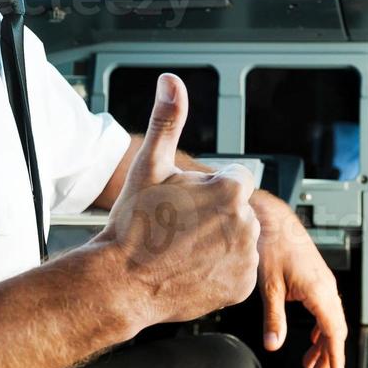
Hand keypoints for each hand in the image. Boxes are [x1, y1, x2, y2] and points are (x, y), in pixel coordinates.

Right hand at [97, 74, 259, 326]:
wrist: (120, 283)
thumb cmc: (133, 225)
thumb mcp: (149, 165)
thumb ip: (168, 120)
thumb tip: (171, 81)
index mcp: (230, 190)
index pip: (235, 178)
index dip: (208, 188)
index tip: (184, 202)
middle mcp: (247, 223)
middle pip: (237, 208)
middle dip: (214, 214)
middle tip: (178, 227)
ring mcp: (246, 258)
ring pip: (238, 238)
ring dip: (218, 241)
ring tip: (182, 249)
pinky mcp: (242, 286)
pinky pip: (238, 270)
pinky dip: (220, 270)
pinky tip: (192, 268)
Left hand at [255, 193, 347, 367]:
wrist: (273, 218)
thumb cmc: (272, 244)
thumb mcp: (270, 286)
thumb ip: (274, 318)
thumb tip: (273, 344)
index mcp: (319, 290)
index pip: (333, 332)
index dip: (335, 356)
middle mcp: (326, 286)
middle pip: (335, 329)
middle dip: (329, 355)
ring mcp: (323, 281)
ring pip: (330, 319)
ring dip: (323, 342)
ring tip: (312, 363)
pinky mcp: (316, 278)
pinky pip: (325, 308)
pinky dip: (321, 326)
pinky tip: (313, 337)